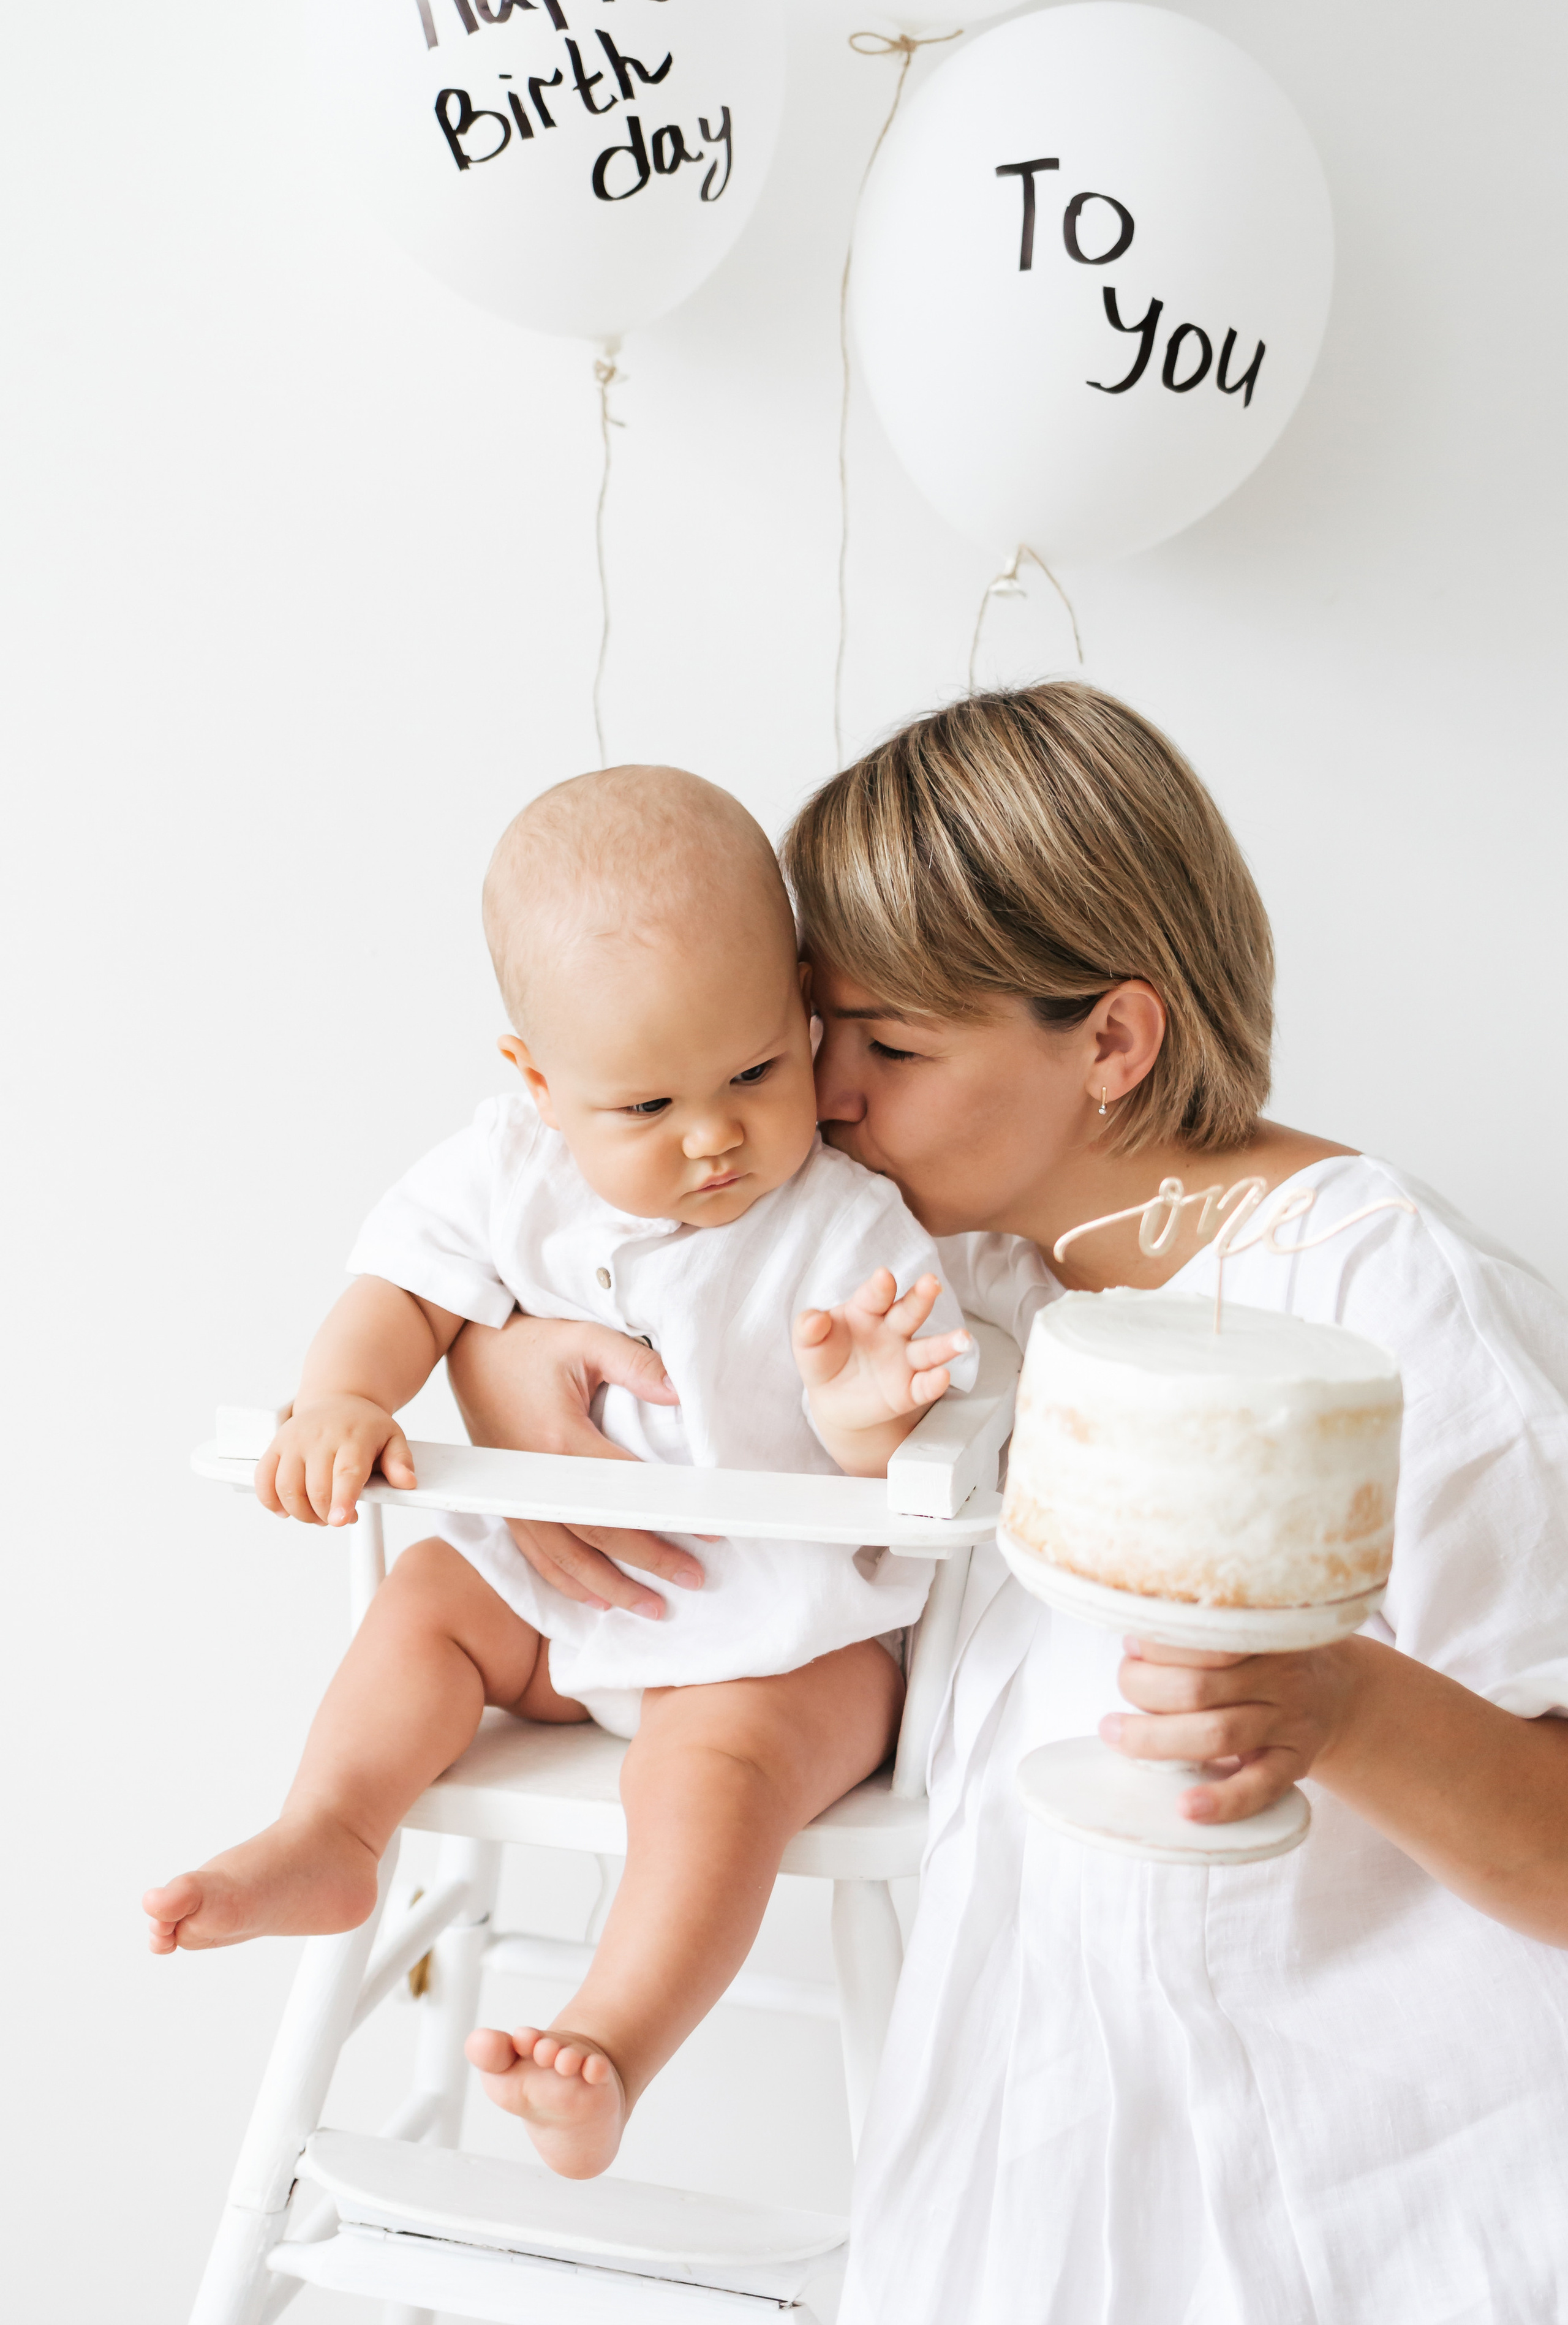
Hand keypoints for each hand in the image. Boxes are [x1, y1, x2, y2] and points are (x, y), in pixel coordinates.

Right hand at [254, 1395, 416, 1527]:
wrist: (338, 1399)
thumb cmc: (366, 1426)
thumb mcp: (393, 1437)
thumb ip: (400, 1461)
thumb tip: (407, 1482)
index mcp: (353, 1437)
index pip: (346, 1472)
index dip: (343, 1499)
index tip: (341, 1521)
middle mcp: (320, 1437)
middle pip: (316, 1488)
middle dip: (326, 1515)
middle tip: (339, 1518)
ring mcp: (294, 1440)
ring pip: (287, 1488)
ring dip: (301, 1513)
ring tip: (317, 1515)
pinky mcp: (276, 1445)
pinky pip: (264, 1479)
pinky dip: (270, 1501)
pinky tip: (286, 1509)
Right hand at [446, 1313, 705, 1620]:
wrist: (469, 1351)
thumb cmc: (527, 1346)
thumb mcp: (586, 1341)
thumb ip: (637, 1366)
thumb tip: (681, 1394)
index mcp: (558, 1441)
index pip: (626, 1491)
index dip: (669, 1516)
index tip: (709, 1533)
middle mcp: (533, 1480)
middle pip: (599, 1537)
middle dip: (650, 1563)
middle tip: (694, 1579)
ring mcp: (517, 1496)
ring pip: (566, 1559)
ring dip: (611, 1587)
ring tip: (653, 1606)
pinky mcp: (508, 1501)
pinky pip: (537, 1555)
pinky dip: (567, 1581)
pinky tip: (596, 1599)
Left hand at [793, 1269, 970, 1440]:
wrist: (833, 1399)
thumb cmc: (823, 1358)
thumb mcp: (808, 1344)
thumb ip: (808, 1329)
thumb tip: (813, 1319)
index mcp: (867, 1309)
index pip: (875, 1295)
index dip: (880, 1286)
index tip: (884, 1277)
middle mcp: (892, 1330)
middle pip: (909, 1311)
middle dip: (921, 1297)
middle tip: (932, 1283)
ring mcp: (904, 1360)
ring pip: (929, 1349)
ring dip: (946, 1343)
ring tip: (963, 1338)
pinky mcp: (908, 1390)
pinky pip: (923, 1386)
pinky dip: (934, 1383)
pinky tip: (942, 1377)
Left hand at [1101, 1636, 1359, 1823]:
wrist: (1341, 1693)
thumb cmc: (1267, 1661)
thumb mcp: (1247, 1634)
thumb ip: (1199, 1637)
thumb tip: (1133, 1647)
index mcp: (1260, 1635)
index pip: (1200, 1638)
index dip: (1156, 1647)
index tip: (1131, 1650)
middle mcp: (1279, 1677)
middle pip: (1198, 1688)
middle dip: (1142, 1693)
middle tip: (1115, 1707)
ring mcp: (1289, 1723)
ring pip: (1219, 1734)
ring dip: (1158, 1740)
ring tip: (1118, 1738)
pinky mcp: (1295, 1765)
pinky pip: (1259, 1787)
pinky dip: (1223, 1800)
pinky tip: (1187, 1809)